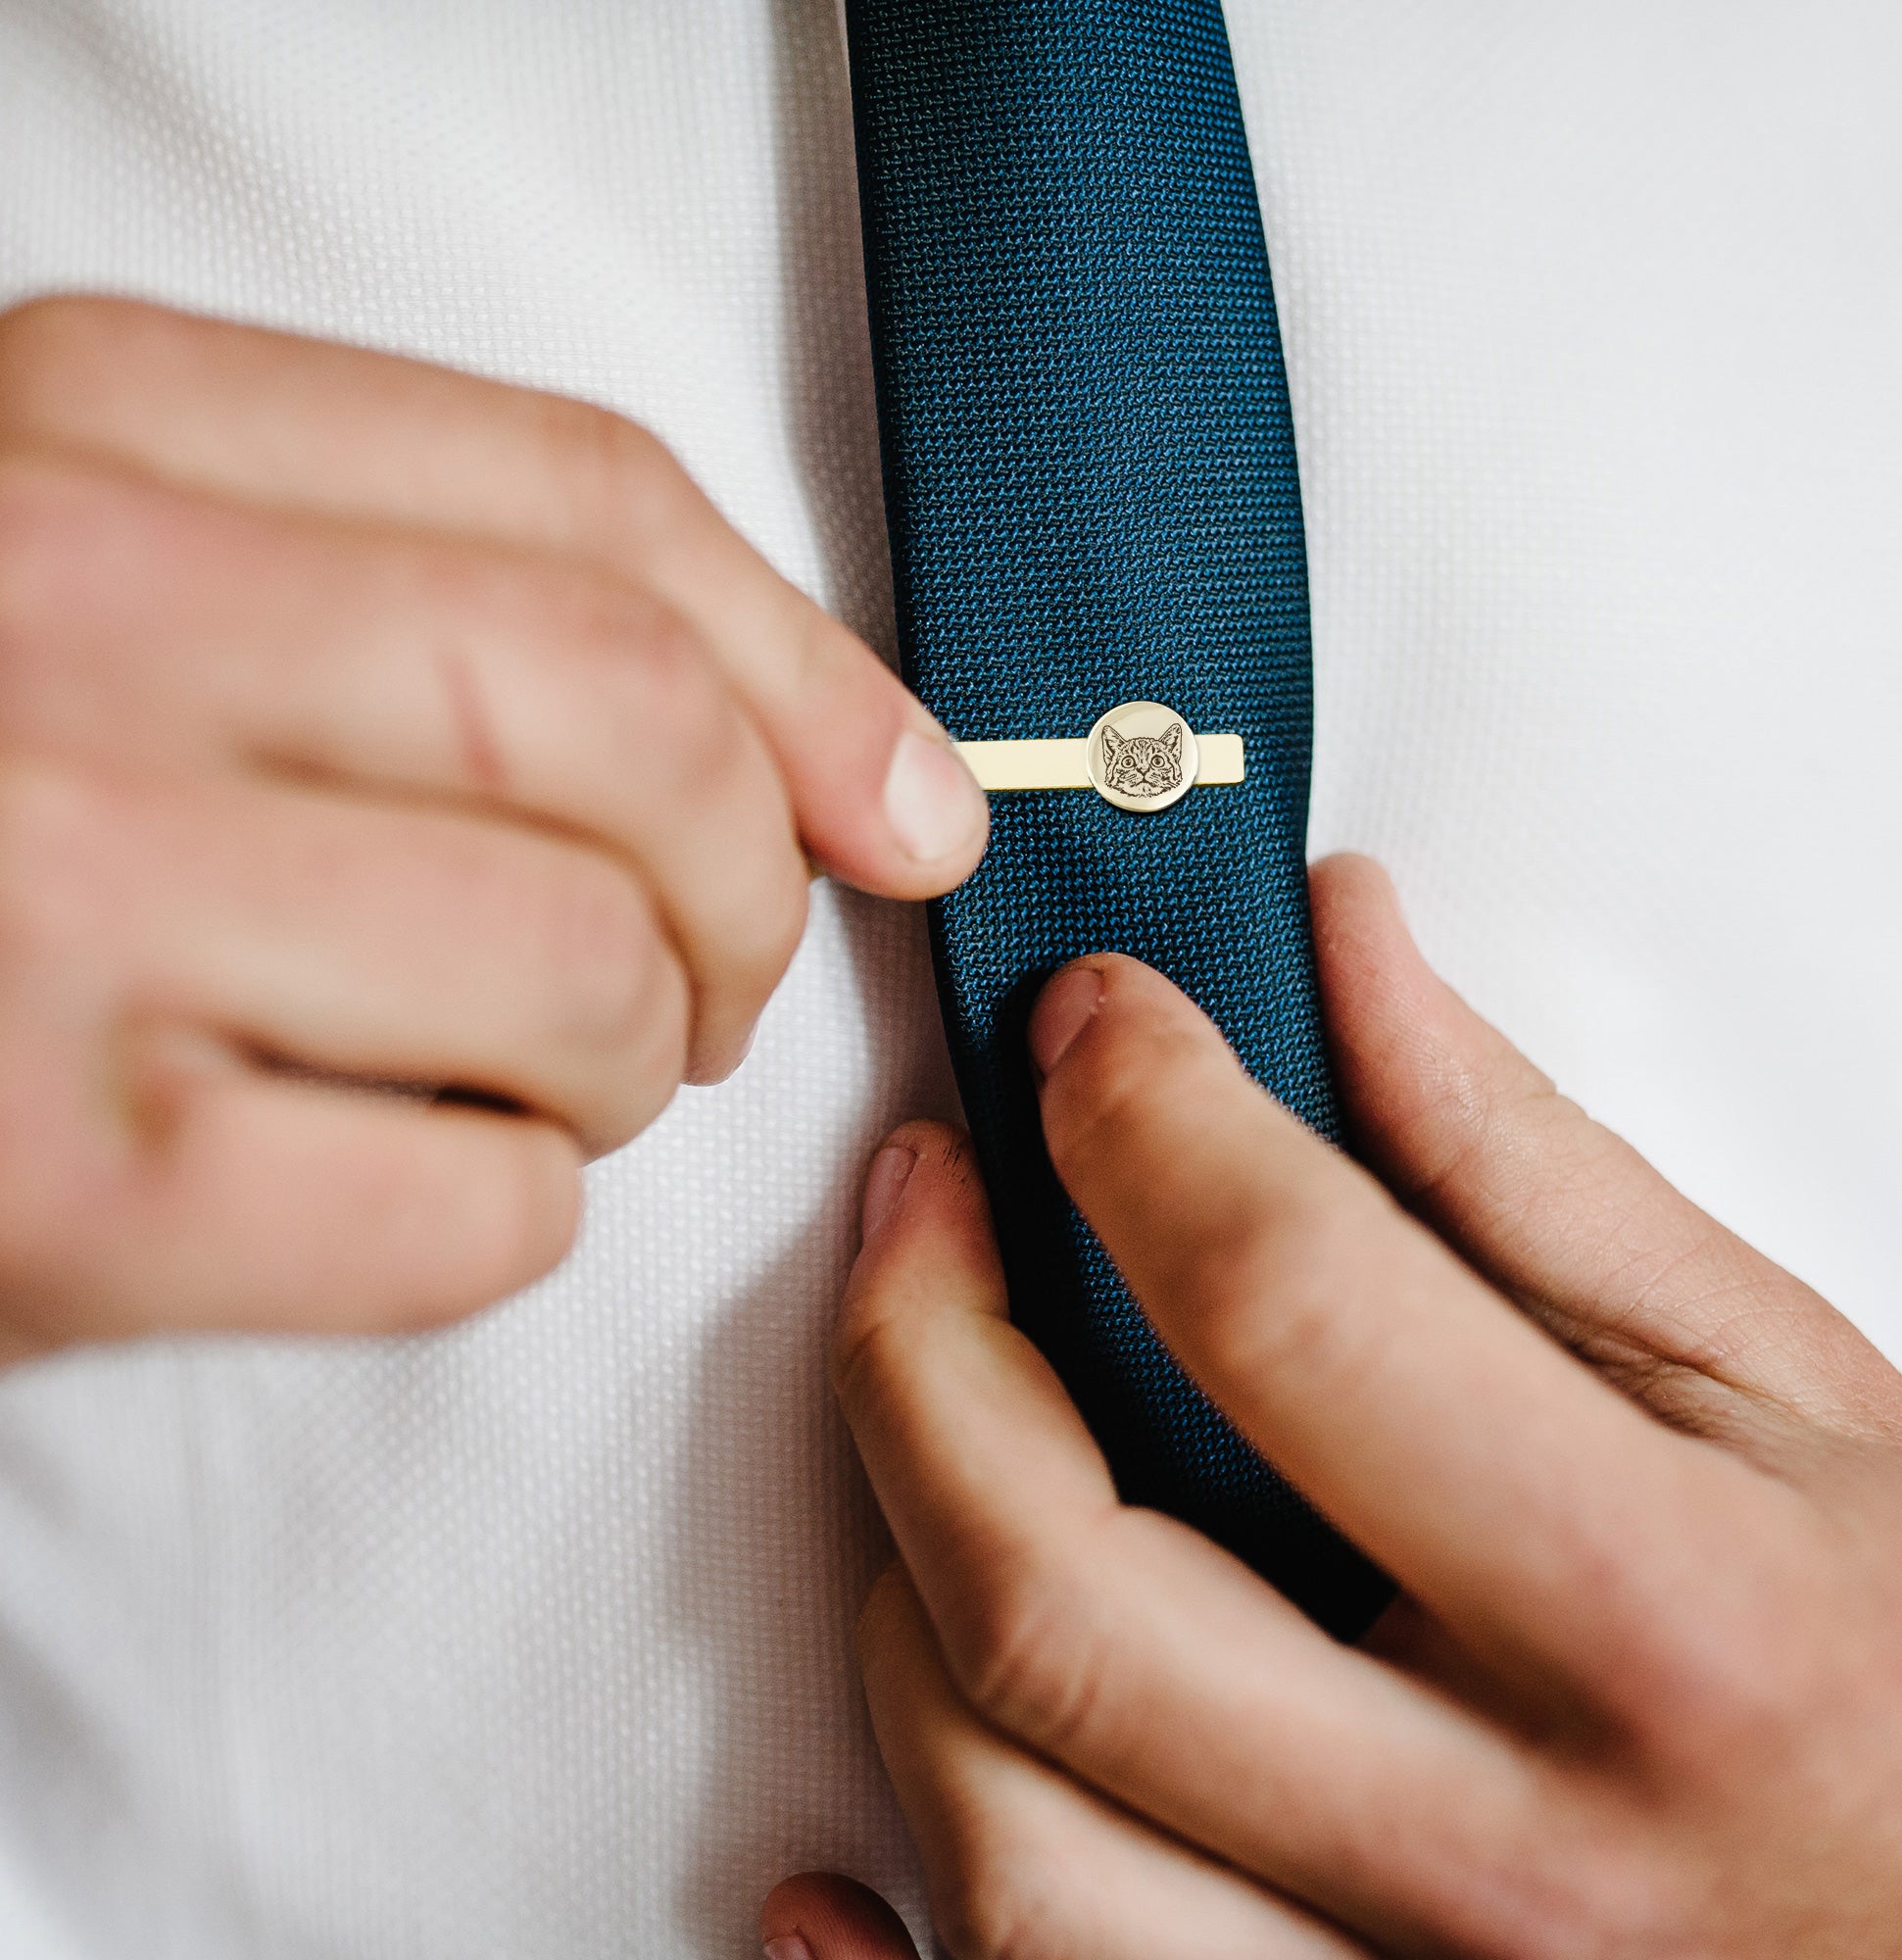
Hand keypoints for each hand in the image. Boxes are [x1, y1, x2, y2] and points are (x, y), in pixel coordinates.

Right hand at [0, 296, 985, 1363]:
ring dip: (621, 1064)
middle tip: (703, 972)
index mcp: (87, 433)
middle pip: (640, 739)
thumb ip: (465, 611)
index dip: (816, 674)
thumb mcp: (141, 592)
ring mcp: (57, 909)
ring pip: (588, 982)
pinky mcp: (61, 1198)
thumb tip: (876, 778)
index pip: (597, 506)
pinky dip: (505, 1218)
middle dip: (749, 894)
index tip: (903, 803)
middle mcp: (69, 633)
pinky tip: (386, 1179)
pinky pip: (482, 1214)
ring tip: (521, 1073)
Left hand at [768, 854, 1901, 1958]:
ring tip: (939, 1446)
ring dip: (908, 1594)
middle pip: (1065, 1599)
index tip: (1092, 1025)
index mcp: (1667, 1625)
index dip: (1142, 1119)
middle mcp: (1519, 1865)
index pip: (1287, 1313)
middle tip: (923, 1199)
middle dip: (921, 1346)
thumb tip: (1336, 954)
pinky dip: (889, 1926)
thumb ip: (1520, 1160)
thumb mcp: (1783, 1377)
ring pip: (1010, 1844)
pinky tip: (849, 1842)